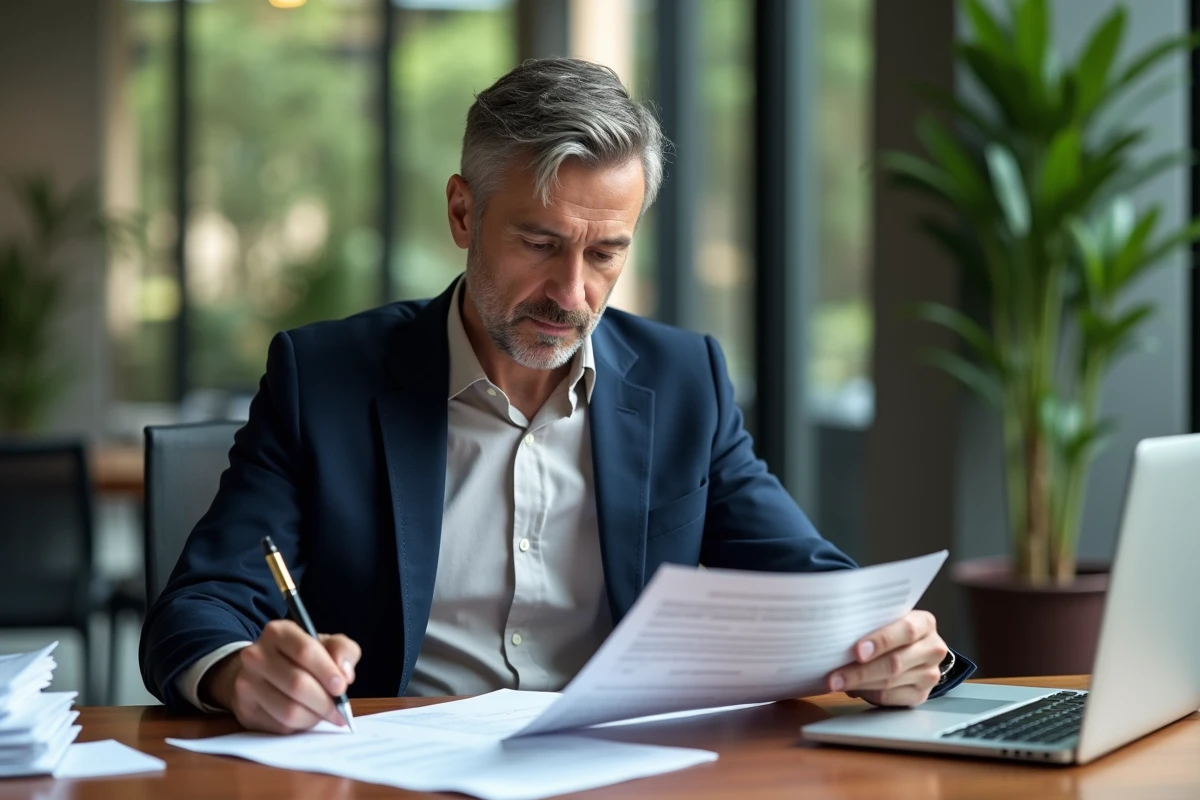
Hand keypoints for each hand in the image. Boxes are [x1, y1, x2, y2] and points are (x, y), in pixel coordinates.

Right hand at [203, 620, 360, 733]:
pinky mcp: (245, 710)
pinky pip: (279, 726)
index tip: (341, 687)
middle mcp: (256, 655)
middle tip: (339, 710)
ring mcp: (246, 684)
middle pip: (297, 684)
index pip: (305, 651)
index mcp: (278, 632)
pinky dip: (300, 726)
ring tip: (324, 714)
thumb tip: (345, 674)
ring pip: (289, 710)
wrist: (261, 672)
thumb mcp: (325, 644)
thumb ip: (343, 650)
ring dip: (314, 717)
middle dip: (325, 701)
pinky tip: (306, 717)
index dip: (327, 671)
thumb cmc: (300, 658)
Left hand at [826, 610, 947, 706]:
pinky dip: (867, 694)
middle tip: (834, 677)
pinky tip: (852, 689)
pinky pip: (890, 698)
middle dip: (860, 671)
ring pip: (890, 683)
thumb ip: (871, 622)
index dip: (881, 641)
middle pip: (895, 662)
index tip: (857, 651)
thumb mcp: (886, 618)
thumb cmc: (891, 628)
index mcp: (925, 623)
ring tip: (836, 683)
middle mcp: (932, 649)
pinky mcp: (921, 695)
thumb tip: (837, 635)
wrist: (912, 647)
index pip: (906, 631)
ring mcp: (929, 675)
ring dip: (858, 685)